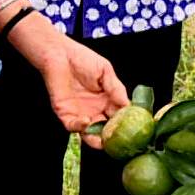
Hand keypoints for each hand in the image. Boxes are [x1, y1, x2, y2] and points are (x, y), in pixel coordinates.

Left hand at [7, 18, 128, 138]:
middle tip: (120, 140)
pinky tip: (86, 121)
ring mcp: (80, 113)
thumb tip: (129, 105)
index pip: (119, 117)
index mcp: (107, 101)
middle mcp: (95, 110)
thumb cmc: (83, 59)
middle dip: (113, 137)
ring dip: (97, 139)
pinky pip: (73, 126)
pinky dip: (80, 127)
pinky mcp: (65, 114)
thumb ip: (116, 89)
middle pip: (106, 129)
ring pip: (90, 133)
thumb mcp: (106, 72)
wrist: (60, 54)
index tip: (134, 127)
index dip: (126, 123)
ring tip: (104, 139)